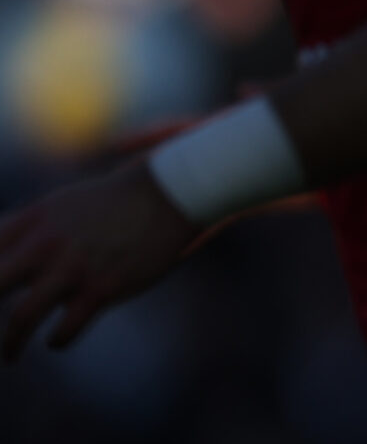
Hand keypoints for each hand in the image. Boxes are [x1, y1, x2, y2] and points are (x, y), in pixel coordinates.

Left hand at [0, 161, 201, 359]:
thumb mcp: (57, 205)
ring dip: (10, 344)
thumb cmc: (107, 205)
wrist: (166, 196)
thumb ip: (20, 230)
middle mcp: (46, 244)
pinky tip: (57, 339)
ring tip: (10, 355)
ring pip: (21, 319)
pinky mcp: (103, 289)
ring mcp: (74, 268)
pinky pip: (64, 331)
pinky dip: (57, 340)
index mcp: (32, 221)